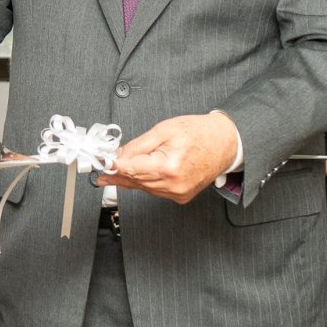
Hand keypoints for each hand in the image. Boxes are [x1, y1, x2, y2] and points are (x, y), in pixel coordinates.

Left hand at [96, 112, 237, 204]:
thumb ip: (138, 145)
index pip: (131, 170)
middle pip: (136, 181)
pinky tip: (139, 174)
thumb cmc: (199, 133)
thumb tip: (119, 156)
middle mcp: (174, 185)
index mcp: (169, 167)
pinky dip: (146, 182)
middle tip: (101, 169)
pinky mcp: (180, 197)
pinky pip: (155, 190)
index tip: (101, 164)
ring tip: (115, 171)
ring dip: (131, 178)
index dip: (113, 167)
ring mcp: (178, 193)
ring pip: (144, 188)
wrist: (225, 143)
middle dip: (118, 173)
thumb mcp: (164, 130)